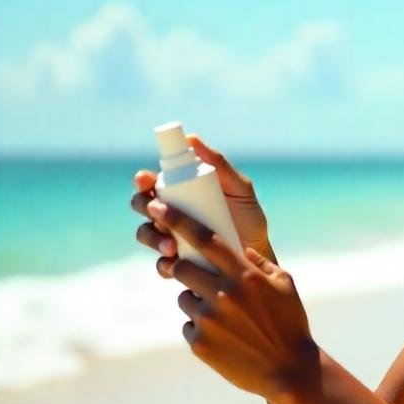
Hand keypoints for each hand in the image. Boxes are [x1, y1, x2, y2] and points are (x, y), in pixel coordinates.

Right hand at [131, 132, 271, 278]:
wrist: (260, 254)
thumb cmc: (249, 217)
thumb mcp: (239, 189)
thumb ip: (220, 164)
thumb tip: (192, 138)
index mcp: (180, 193)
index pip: (152, 183)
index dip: (142, 180)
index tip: (146, 179)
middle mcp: (170, 215)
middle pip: (142, 206)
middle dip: (143, 207)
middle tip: (158, 211)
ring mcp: (170, 239)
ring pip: (146, 234)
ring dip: (152, 237)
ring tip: (171, 245)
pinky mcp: (178, 264)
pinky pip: (162, 265)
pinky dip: (164, 265)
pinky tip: (173, 264)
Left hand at [145, 197, 319, 402]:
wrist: (289, 372)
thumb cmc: (291, 323)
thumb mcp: (285, 285)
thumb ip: (260, 263)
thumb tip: (240, 251)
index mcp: (244, 275)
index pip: (204, 238)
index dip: (177, 219)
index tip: (157, 205)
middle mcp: (223, 293)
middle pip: (182, 266)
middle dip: (186, 268)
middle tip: (203, 279)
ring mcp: (208, 320)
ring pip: (184, 297)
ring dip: (197, 301)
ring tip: (225, 318)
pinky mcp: (199, 343)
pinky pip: (188, 325)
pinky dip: (202, 328)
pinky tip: (226, 338)